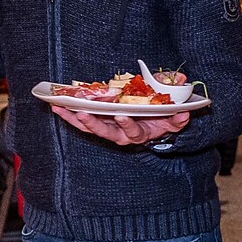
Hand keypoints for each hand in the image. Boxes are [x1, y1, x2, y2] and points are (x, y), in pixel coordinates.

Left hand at [53, 107, 193, 144]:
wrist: (152, 123)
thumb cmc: (161, 118)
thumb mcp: (172, 118)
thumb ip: (178, 117)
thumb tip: (184, 113)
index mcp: (140, 133)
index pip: (134, 132)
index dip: (128, 124)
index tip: (123, 115)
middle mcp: (122, 135)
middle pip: (107, 133)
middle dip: (94, 124)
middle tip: (83, 114)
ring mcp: (109, 130)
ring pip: (90, 128)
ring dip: (74, 119)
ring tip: (60, 108)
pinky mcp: (98, 124)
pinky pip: (81, 122)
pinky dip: (69, 115)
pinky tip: (56, 106)